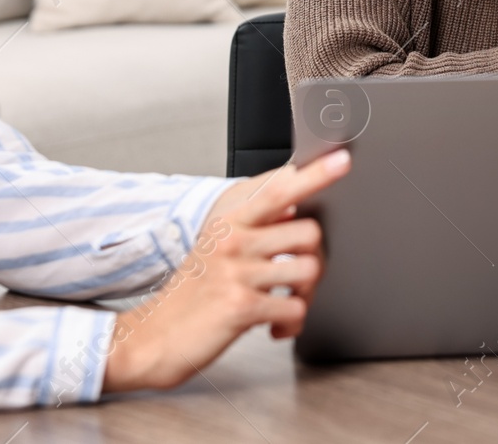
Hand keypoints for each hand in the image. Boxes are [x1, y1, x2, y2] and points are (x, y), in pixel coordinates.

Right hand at [102, 151, 350, 392]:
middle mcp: (233, 241)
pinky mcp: (242, 306)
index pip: (279, 189)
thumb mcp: (217, 246)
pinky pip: (295, 308)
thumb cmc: (192, 291)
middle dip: (314, 258)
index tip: (341, 161)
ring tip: (285, 303)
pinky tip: (274, 325)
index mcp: (229, 220)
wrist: (156, 336)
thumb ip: (255, 224)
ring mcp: (237, 273)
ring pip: (309, 270)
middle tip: (297, 277)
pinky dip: (291, 322)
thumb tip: (294, 206)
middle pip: (310, 233)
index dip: (315, 174)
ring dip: (305, 294)